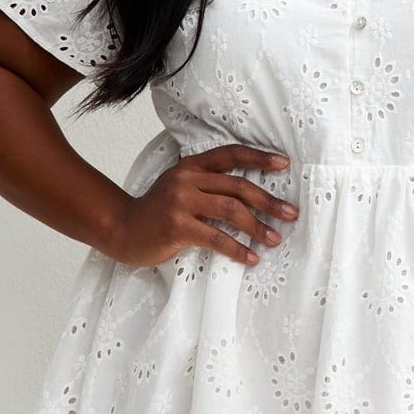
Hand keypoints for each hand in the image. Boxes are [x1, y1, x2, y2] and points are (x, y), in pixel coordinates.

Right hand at [112, 144, 298, 268]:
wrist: (123, 229)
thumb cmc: (159, 212)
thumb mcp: (181, 187)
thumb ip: (207, 183)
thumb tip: (250, 193)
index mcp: (191, 166)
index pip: (231, 155)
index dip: (259, 158)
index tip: (284, 164)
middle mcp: (187, 179)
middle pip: (237, 186)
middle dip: (268, 201)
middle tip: (291, 213)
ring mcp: (181, 202)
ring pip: (231, 211)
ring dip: (258, 227)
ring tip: (275, 238)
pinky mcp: (177, 227)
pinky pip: (216, 238)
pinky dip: (237, 249)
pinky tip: (251, 258)